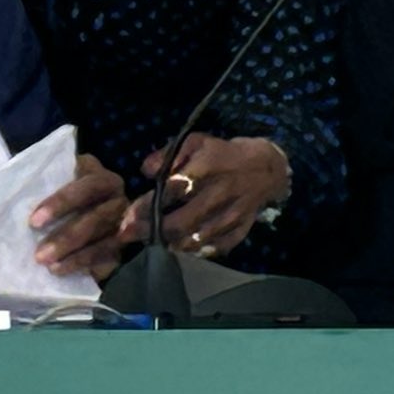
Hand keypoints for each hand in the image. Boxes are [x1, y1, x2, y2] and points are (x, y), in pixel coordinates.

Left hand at [28, 154, 127, 279]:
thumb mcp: (64, 177)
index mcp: (105, 180)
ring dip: (77, 258)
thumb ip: (51, 184)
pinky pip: (108, 260)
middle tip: (40, 255)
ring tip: (52, 268)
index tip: (34, 221)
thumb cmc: (69, 189)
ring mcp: (125, 227)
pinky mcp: (123, 249)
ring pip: (105, 243)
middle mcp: (120, 202)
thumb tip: (24, 201)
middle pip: (97, 219)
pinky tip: (68, 272)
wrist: (94, 205)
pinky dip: (88, 267)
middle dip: (67, 238)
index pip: (87, 188)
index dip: (62, 203)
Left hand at [116, 134, 289, 258]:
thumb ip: (168, 154)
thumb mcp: (195, 142)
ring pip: (196, 238)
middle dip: (150, 231)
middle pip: (181, 222)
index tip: (126, 216)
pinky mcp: (241, 230)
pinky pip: (216, 247)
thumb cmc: (223, 153)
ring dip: (169, 244)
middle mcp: (219, 194)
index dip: (146, 205)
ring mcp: (232, 215)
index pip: (171, 190)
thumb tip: (145, 170)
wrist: (267, 167)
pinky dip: (196, 251)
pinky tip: (180, 249)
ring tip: (149, 244)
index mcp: (207, 168)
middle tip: (127, 236)